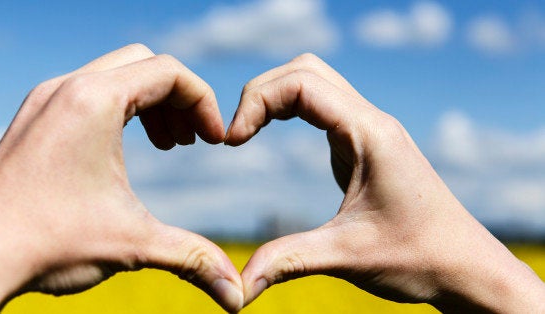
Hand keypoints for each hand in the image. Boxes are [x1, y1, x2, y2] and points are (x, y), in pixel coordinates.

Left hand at [0, 44, 242, 312]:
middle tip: (193, 141)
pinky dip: (118, 110)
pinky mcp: (32, 118)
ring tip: (169, 145)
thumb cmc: (47, 242)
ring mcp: (43, 100)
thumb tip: (238, 297)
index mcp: (93, 101)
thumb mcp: (132, 244)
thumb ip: (193, 259)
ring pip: (114, 75)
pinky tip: (124, 151)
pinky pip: (86, 92)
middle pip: (143, 64)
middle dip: (178, 98)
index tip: (215, 141)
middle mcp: (65, 88)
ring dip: (149, 102)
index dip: (204, 102)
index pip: (169, 71)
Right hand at [226, 54, 544, 311]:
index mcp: (369, 134)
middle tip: (235, 133)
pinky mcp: (365, 144)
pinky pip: (323, 106)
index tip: (231, 142)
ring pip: (314, 82)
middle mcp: (371, 121)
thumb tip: (236, 288)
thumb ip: (287, 261)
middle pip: (305, 70)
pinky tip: (272, 132)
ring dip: (275, 96)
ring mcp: (369, 130)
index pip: (301, 84)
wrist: (466, 268)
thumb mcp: (346, 257)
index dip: (257, 102)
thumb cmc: (419, 258)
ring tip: (246, 131)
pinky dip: (290, 108)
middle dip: (261, 91)